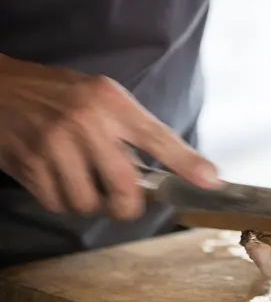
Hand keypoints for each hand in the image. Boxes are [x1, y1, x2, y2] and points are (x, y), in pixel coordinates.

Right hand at [0, 54, 220, 219]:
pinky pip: (57, 203)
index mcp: (110, 102)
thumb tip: (173, 168)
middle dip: (127, 207)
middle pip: (124, 187)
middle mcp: (85, 122)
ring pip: (88, 203)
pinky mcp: (29, 164)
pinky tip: (56, 179)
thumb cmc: (58, 94)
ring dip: (89, 203)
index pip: (158, 137)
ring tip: (82, 182)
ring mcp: (54, 144)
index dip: (187, 163)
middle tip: (124, 204)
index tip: (211, 182)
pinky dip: (61, 200)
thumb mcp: (102, 96)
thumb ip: (133, 129)